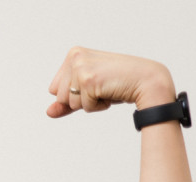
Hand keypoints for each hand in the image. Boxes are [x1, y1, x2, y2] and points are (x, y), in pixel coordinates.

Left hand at [47, 47, 175, 118]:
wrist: (147, 80)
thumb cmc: (119, 83)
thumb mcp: (88, 91)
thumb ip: (67, 102)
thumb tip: (48, 112)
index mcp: (73, 54)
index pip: (55, 89)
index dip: (74, 94)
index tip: (94, 82)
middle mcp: (75, 57)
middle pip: (60, 97)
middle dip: (80, 100)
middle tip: (102, 86)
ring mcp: (81, 67)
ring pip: (70, 103)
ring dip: (90, 103)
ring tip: (107, 89)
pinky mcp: (88, 80)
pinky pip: (84, 107)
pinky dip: (98, 106)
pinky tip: (111, 92)